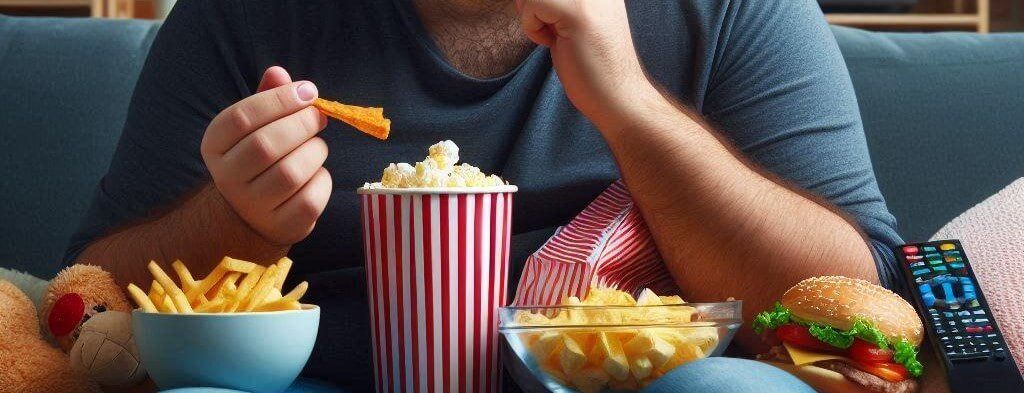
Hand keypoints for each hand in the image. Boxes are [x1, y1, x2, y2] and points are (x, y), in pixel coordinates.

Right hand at [201, 66, 330, 245]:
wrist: (253, 214)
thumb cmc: (259, 159)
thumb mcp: (256, 126)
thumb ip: (267, 98)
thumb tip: (278, 73)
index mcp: (215, 146)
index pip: (242, 118)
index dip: (279, 99)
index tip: (307, 90)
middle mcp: (227, 178)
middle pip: (266, 145)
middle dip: (302, 124)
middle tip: (318, 117)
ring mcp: (252, 207)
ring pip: (291, 173)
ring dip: (315, 151)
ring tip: (316, 146)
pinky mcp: (281, 226)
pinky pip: (310, 198)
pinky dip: (322, 180)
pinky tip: (316, 174)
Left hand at [515, 0, 658, 126]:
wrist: (617, 95)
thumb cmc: (591, 65)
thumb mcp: (570, 20)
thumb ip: (554, 3)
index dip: (540, 4)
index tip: (558, 24)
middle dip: (533, 7)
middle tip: (555, 31)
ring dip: (532, 16)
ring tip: (558, 36)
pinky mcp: (577, 11)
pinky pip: (533, 4)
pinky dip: (532, 28)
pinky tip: (555, 43)